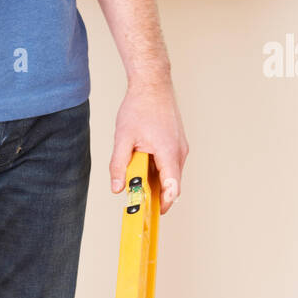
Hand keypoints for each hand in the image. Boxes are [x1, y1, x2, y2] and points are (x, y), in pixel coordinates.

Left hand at [109, 75, 188, 214]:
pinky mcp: (177, 142)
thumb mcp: (123, 137)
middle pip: (171, 184)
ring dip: (156, 179)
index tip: (151, 213)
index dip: (163, 204)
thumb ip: (119, 165)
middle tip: (138, 197)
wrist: (152, 84)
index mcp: (168, 152)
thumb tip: (117, 187)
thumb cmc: (140, 106)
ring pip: (171, 173)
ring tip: (136, 173)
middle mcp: (179, 152)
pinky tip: (143, 161)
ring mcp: (180, 147)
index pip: (172, 188)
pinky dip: (159, 168)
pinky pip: (170, 163)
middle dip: (156, 193)